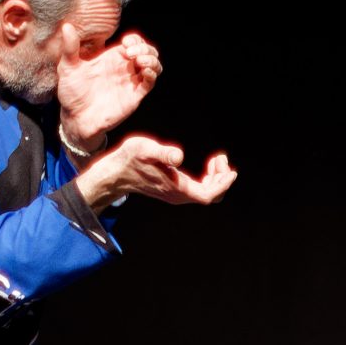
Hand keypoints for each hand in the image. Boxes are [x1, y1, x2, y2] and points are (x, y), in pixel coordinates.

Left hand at [55, 29, 161, 145]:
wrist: (75, 118)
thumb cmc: (71, 92)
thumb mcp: (68, 67)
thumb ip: (70, 47)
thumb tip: (67, 26)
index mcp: (111, 58)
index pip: (133, 43)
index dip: (135, 39)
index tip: (126, 42)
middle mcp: (124, 68)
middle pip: (146, 52)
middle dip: (144, 48)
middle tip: (131, 52)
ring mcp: (130, 82)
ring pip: (153, 66)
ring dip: (151, 59)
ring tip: (139, 61)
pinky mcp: (134, 95)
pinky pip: (150, 82)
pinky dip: (152, 74)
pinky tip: (145, 72)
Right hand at [79, 135, 238, 208]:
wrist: (114, 172)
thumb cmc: (129, 159)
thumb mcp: (145, 149)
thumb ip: (164, 152)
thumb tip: (179, 156)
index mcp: (176, 189)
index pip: (209, 195)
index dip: (223, 184)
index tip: (231, 170)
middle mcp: (178, 195)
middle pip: (211, 195)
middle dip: (221, 178)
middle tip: (221, 157)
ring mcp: (176, 194)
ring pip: (206, 193)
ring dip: (216, 178)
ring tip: (217, 159)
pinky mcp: (174, 189)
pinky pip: (199, 189)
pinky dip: (208, 178)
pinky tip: (208, 164)